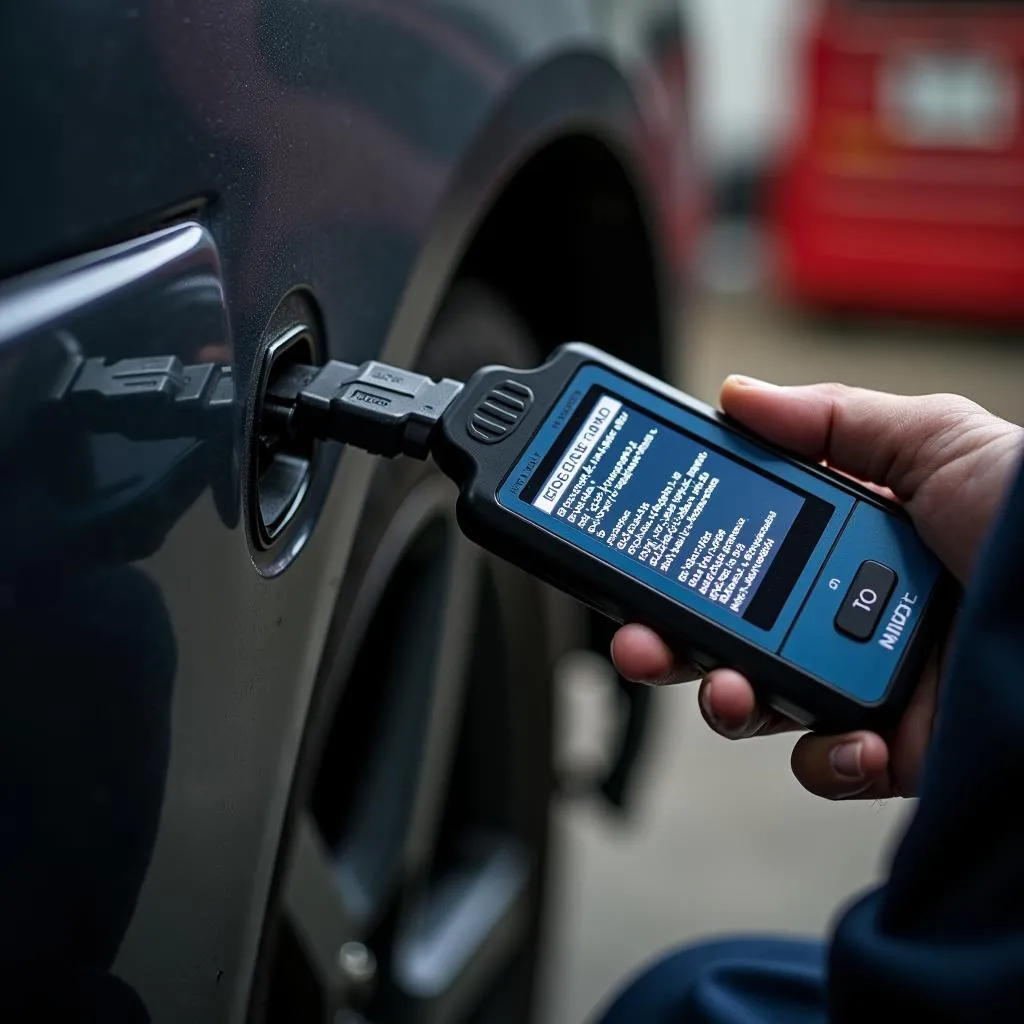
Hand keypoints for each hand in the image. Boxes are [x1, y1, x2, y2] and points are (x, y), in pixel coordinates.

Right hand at [612, 377, 1021, 799]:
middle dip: (670, 640)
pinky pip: (835, 763)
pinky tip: (849, 740)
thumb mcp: (936, 440)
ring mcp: (871, 679)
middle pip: (730, 630)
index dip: (682, 553)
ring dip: (727, 701)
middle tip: (639, 642)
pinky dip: (826, 760)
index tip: (636, 553)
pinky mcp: (903, 746)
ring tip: (730, 690)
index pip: (739, 547)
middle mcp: (845, 608)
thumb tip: (736, 396)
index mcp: (845, 538)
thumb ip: (832, 420)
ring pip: (764, 701)